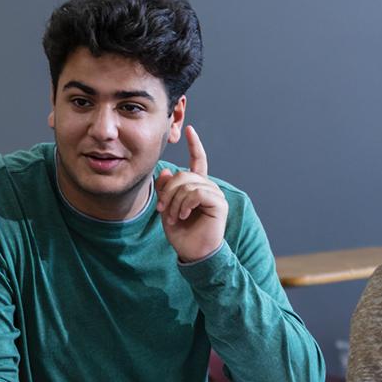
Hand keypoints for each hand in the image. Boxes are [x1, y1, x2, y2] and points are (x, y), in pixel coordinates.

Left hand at [156, 125, 226, 262]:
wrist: (192, 252)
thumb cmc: (181, 232)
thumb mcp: (166, 208)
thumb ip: (165, 189)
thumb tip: (167, 172)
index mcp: (197, 186)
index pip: (198, 160)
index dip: (194, 145)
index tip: (188, 129)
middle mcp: (208, 187)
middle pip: (183, 174)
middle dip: (167, 192)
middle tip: (163, 210)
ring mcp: (215, 194)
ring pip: (187, 184)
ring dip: (174, 202)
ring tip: (173, 217)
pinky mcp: (219, 204)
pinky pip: (197, 193)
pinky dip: (185, 204)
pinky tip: (184, 215)